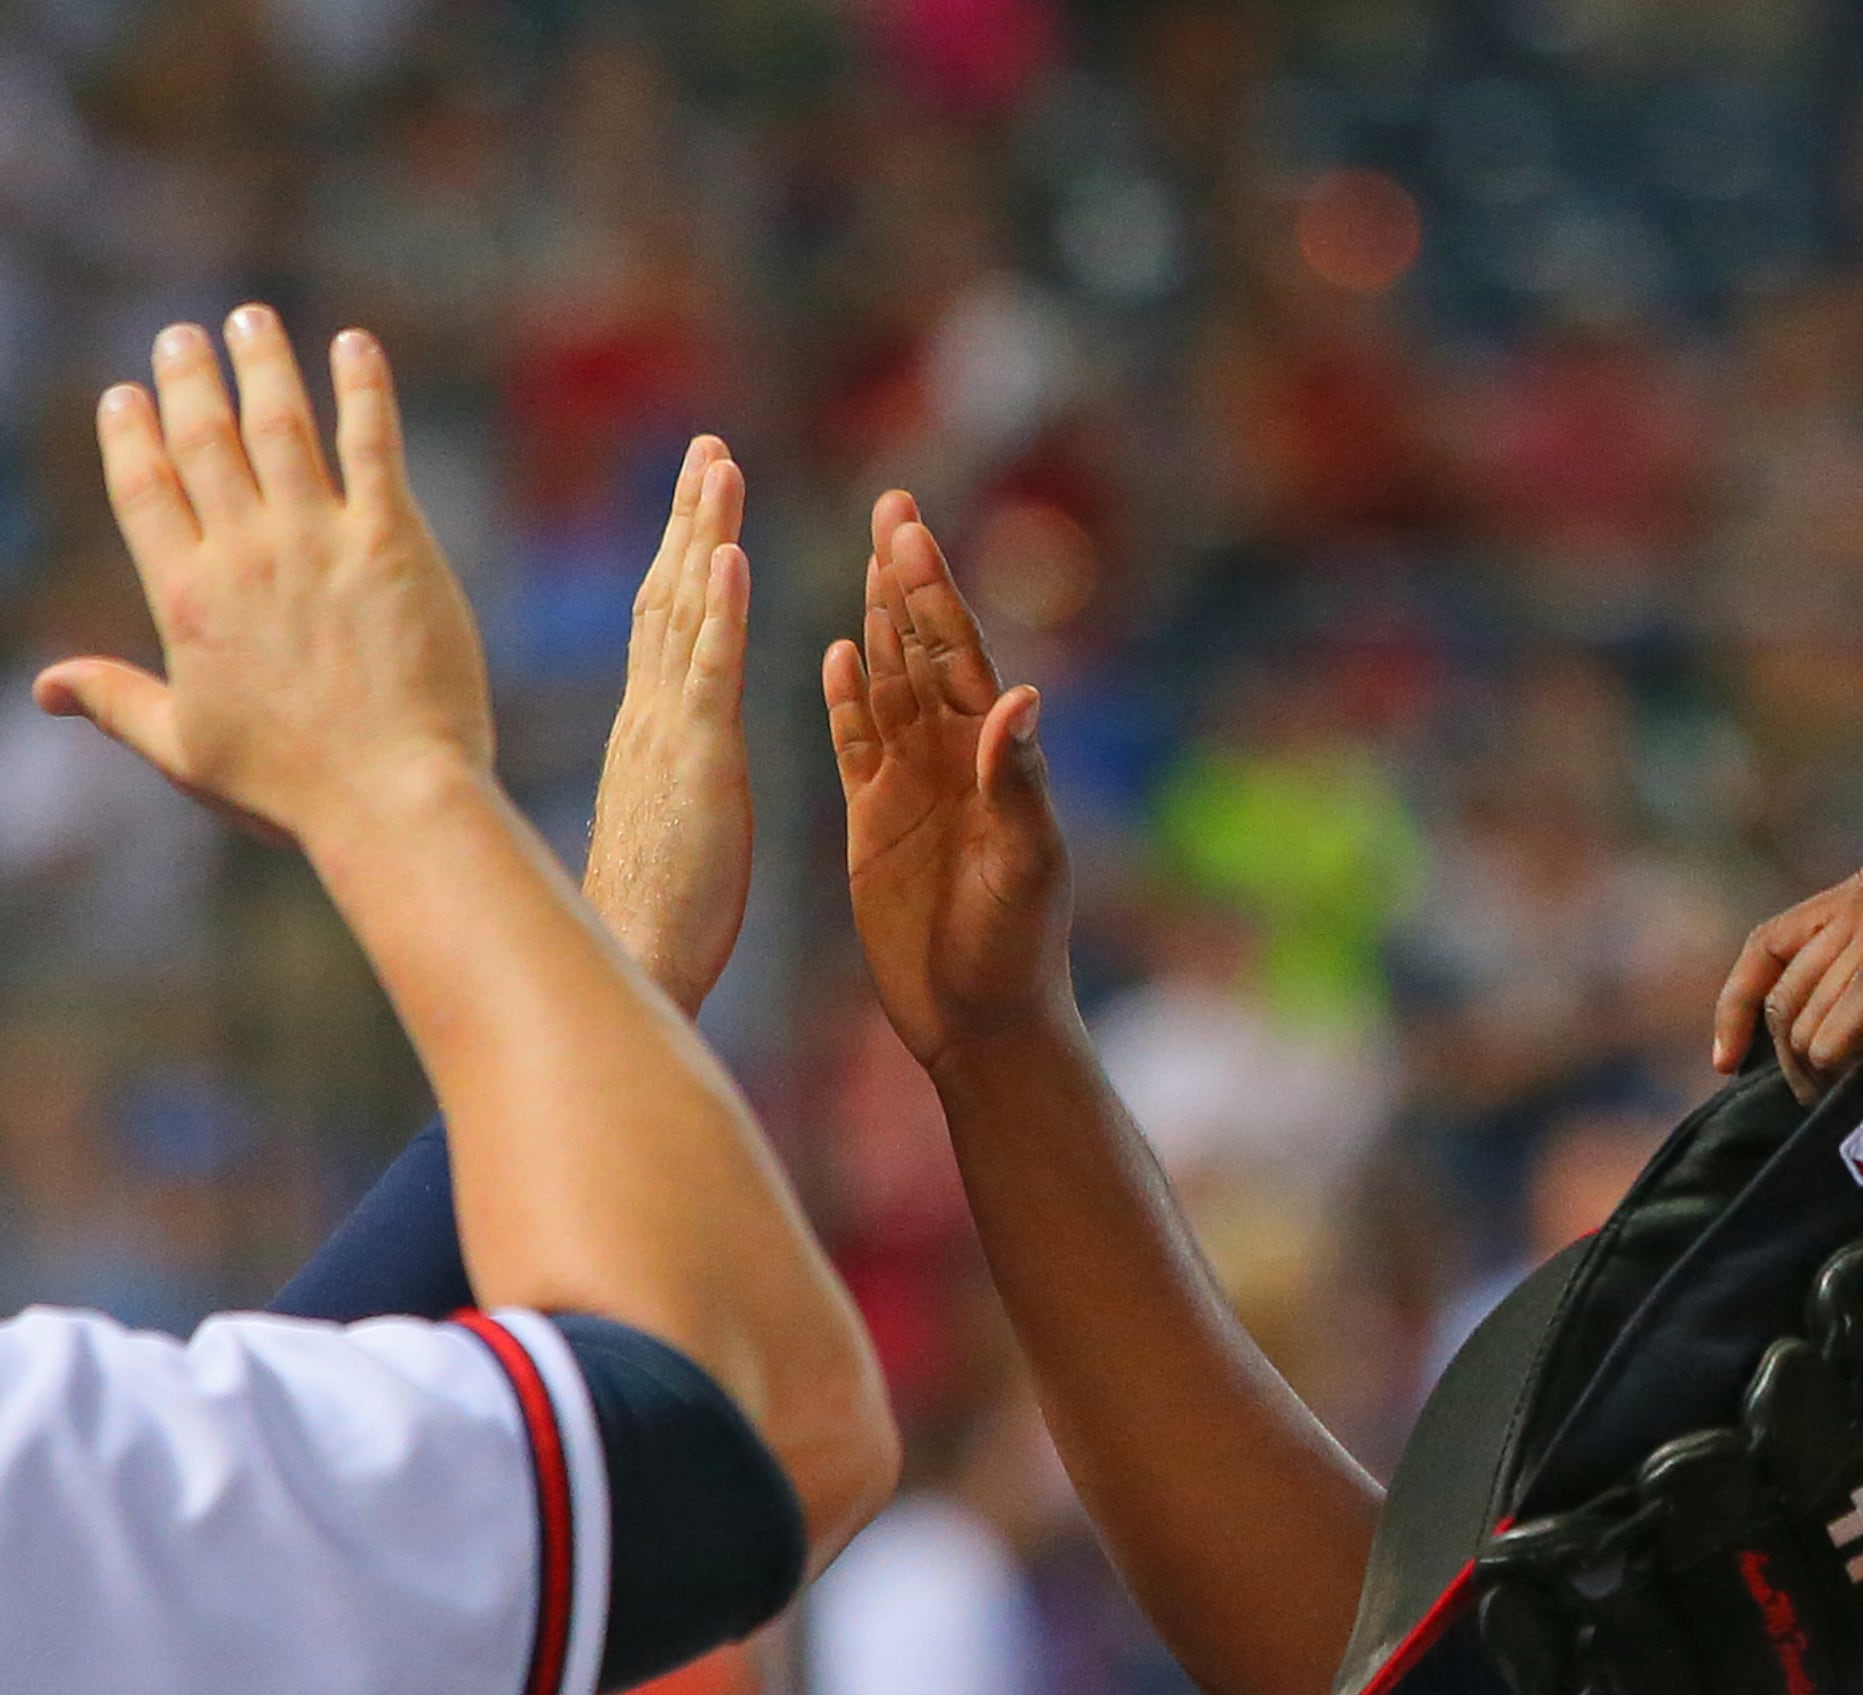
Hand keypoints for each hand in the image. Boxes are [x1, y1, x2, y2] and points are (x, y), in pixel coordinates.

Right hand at [36, 307, 494, 844]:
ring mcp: (317, 541)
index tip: (124, 394)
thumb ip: (114, 701)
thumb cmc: (290, 787)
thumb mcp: (183, 748)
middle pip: (205, 441)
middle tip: (182, 335)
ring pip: (281, 425)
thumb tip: (41, 686)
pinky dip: (363, 388)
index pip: (144, 491)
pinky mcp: (391, 542)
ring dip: (263, 363)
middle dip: (189, 379)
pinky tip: (354, 343)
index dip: (132, 435)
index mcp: (187, 599)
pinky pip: (373, 444)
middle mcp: (244, 555)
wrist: (390, 800)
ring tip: (251, 318)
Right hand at [587, 435, 755, 1009]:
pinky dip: (721, 609)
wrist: (632, 970)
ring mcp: (670, 732)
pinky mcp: (699, 763)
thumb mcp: (658, 827)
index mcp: (649, 731)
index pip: (664, 623)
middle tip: (709, 445)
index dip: (680, 554)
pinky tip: (731, 553)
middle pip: (670, 594)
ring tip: (719, 461)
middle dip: (690, 516)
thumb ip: (658, 780)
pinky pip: (711, 672)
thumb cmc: (646, 921)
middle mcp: (651, 716)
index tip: (696, 493)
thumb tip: (651, 763)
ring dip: (705, 532)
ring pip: (687, 612)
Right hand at [829, 491, 1071, 1070]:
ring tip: (867, 554)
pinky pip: (857, 745)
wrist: (981, 1023)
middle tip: (892, 503)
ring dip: (879, 620)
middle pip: (925, 648)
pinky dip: (847, 700)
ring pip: (891, 683)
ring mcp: (913, 786)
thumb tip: (1020, 695)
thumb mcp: (1026, 864)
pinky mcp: (876, 822)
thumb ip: (1020, 782)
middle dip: (907, 577)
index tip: (909, 526)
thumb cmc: (1017, 951)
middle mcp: (954, 759)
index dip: (933, 590)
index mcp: (992, 757)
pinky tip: (837, 653)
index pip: (959, 654)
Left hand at [1712, 856, 1862, 1142]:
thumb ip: (1853, 971)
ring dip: (1821, 1073)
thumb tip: (1764, 1020)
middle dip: (1789, 1054)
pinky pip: (1822, 1049)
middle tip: (1833, 1091)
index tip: (1726, 1057)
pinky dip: (1843, 1082)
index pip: (1773, 939)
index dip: (1738, 1002)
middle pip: (1780, 986)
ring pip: (1797, 1022)